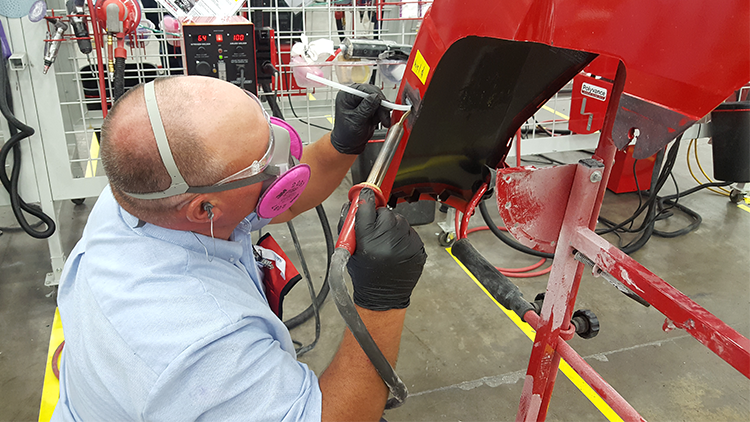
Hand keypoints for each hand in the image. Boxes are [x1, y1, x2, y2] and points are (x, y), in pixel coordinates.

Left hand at [330, 84, 391, 154]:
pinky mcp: (369, 108)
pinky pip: (380, 107)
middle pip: (372, 93)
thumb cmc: (346, 135)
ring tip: (384, 121)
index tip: (383, 102)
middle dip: (380, 105)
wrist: (350, 145)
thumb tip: (375, 97)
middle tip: (384, 114)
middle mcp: (354, 97)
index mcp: (346, 96)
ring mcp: (362, 103)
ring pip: (378, 100)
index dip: (375, 95)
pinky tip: (381, 121)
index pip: (363, 89)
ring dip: (383, 111)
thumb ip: (366, 108)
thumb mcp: (356, 121)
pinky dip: (383, 114)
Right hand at [341, 188, 426, 309]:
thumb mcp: (348, 250)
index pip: (368, 208)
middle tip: (375, 231)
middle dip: (379, 218)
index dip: (366, 200)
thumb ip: (347, 225)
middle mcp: (389, 240)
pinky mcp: (418, 248)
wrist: (383, 297)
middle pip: (385, 213)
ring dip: (392, 226)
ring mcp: (406, 244)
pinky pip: (410, 231)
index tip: (365, 196)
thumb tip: (352, 203)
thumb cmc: (364, 275)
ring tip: (386, 242)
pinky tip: (396, 248)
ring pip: (399, 220)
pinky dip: (403, 236)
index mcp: (368, 241)